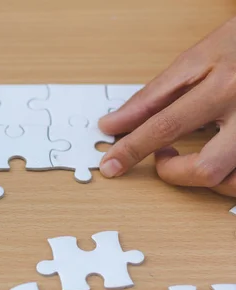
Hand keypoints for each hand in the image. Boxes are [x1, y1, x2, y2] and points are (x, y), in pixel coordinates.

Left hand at [99, 17, 235, 196]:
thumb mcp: (196, 61)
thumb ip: (152, 97)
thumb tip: (112, 124)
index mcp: (224, 88)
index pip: (167, 126)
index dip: (132, 149)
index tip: (111, 164)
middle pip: (206, 168)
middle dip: (174, 174)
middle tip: (163, 159)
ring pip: (234, 184)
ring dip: (205, 182)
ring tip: (195, 158)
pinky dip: (227, 178)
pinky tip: (218, 160)